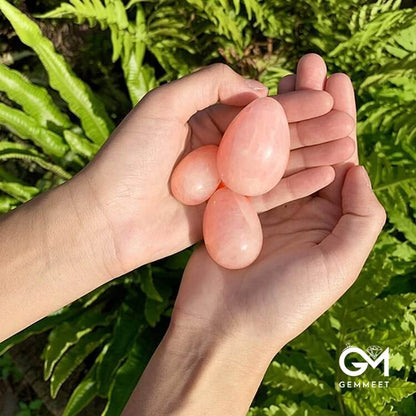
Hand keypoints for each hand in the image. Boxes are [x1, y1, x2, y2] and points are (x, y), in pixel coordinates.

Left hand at [70, 61, 354, 278]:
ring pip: (276, 166)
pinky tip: (325, 176)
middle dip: (310, 129)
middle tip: (346, 123)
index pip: (257, 110)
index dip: (292, 104)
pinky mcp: (230, 211)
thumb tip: (258, 90)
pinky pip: (268, 197)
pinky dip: (296, 186)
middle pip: (272, 138)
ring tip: (346, 147)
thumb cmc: (130, 158)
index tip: (327, 98)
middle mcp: (219, 150)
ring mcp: (226, 182)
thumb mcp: (163, 104)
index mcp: (204, 120)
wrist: (111, 218)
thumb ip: (209, 85)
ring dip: (311, 156)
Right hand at [171, 55, 385, 354]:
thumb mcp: (339, 265)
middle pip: (308, 146)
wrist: (223, 326)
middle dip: (311, 106)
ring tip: (282, 77)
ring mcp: (263, 204)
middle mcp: (298, 208)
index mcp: (329, 219)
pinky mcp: (232, 206)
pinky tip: (248, 110)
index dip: (341, 120)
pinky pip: (244, 165)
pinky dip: (248, 138)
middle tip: (309, 65)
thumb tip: (357, 170)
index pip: (340, 159)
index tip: (337, 84)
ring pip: (275, 149)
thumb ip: (361, 218)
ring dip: (280, 114)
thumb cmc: (283, 303)